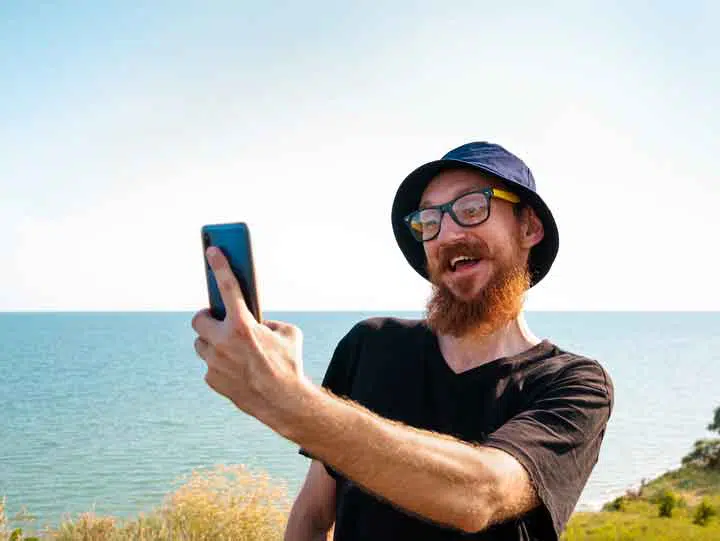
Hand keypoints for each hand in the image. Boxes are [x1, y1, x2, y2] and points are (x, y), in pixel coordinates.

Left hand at [192, 246, 306, 430]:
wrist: (284, 402)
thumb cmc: (289, 364)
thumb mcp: (288, 333)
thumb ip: (268, 321)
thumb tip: (256, 320)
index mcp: (243, 325)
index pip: (227, 287)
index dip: (219, 265)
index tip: (212, 250)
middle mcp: (223, 341)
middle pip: (200, 319)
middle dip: (208, 317)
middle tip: (218, 318)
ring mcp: (215, 362)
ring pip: (202, 344)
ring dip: (212, 341)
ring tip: (228, 344)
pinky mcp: (212, 379)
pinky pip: (210, 365)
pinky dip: (220, 363)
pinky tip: (235, 367)